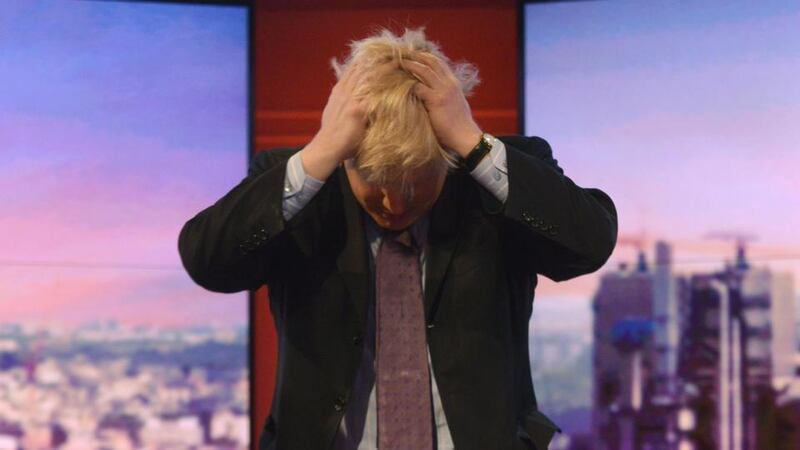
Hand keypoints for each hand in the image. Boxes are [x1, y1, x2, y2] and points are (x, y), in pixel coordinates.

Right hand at [303, 60, 398, 179]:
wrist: (326, 147)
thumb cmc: (332, 134)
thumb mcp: (335, 111)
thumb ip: (344, 102)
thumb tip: (354, 100)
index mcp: (339, 90)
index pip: (354, 68)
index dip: (368, 60)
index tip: (382, 54)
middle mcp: (345, 90)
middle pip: (363, 68)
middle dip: (379, 59)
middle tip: (396, 52)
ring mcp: (351, 98)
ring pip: (370, 76)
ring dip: (385, 67)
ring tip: (400, 60)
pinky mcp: (357, 109)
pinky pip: (375, 93)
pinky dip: (386, 86)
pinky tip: (397, 82)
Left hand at [404, 52, 482, 157]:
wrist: (465, 137)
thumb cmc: (459, 125)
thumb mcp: (455, 104)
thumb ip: (445, 95)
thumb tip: (431, 94)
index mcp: (453, 83)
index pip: (439, 63)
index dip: (425, 57)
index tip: (412, 56)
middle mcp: (449, 83)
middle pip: (431, 61)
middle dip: (415, 56)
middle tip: (401, 55)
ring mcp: (443, 91)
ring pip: (424, 70)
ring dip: (409, 65)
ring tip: (397, 63)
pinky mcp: (436, 100)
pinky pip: (419, 87)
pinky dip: (408, 85)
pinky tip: (399, 85)